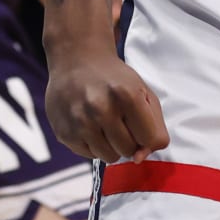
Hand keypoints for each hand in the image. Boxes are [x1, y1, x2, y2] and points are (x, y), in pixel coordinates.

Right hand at [44, 45, 168, 163]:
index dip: (148, 135)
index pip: (149, 139)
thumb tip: (139, 159)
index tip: (141, 124)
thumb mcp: (143, 92)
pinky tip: (90, 123)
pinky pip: (89, 155)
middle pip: (128, 150)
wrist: (77, 60)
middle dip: (129, 139)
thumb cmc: (115, 79)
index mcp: (127, 95)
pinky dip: (94, 144)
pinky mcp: (65, 133)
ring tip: (105, 122)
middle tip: (120, 119)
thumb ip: (154, 127)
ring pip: (109, 157)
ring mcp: (80, 122)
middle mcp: (101, 109)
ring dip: (111, 145)